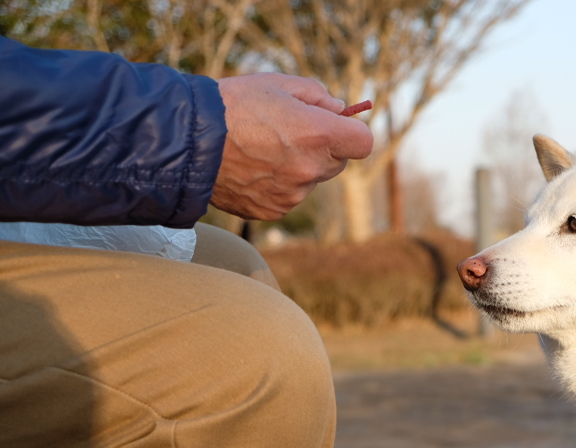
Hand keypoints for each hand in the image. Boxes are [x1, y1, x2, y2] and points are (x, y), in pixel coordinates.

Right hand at [211, 73, 373, 220]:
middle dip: (324, 148)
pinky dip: (278, 184)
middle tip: (291, 133)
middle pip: (338, 163)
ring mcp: (293, 194)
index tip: (337, 126)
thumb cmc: (233, 104)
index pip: (363, 142)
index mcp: (318, 135)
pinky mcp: (273, 210)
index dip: (351, 133)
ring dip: (299, 167)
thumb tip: (340, 109)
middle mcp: (310, 169)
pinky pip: (288, 196)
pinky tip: (252, 168)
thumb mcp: (278, 84)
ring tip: (261, 149)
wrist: (188, 140)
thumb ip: (317, 95)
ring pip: (311, 180)